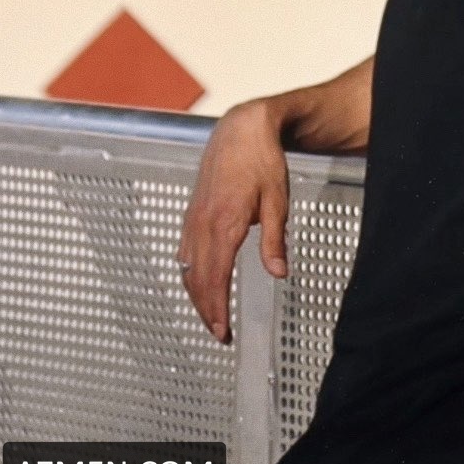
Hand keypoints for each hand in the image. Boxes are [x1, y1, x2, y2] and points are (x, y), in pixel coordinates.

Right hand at [176, 99, 289, 343]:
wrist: (241, 128)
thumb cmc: (263, 160)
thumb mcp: (278, 200)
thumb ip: (276, 239)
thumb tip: (279, 273)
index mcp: (225, 223)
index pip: (216, 277)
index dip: (218, 308)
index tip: (223, 332)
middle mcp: (203, 224)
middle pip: (198, 279)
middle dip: (207, 311)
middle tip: (220, 335)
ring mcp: (193, 218)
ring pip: (187, 267)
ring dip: (197, 296)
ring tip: (211, 317)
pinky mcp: (192, 212)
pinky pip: (184, 251)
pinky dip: (189, 274)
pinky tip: (198, 283)